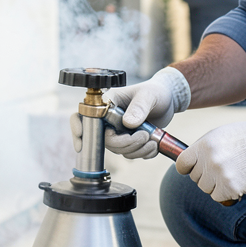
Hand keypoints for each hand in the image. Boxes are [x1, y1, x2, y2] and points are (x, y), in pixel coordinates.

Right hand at [70, 67, 190, 159]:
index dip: (78, 129)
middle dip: (124, 143)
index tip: (81, 143)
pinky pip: (130, 154)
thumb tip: (128, 123)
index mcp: (107, 104)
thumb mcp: (148, 96)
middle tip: (143, 135)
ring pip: (119, 150)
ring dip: (136, 150)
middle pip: (105, 140)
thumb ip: (139, 107)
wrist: (168, 100)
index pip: (83, 116)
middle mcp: (109, 120)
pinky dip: (143, 154)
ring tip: (151, 140)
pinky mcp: (129, 141)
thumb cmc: (155, 92)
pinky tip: (153, 145)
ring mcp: (119, 132)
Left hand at [175, 115, 245, 201]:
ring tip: (233, 172)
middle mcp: (209, 160)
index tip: (193, 169)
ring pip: (207, 189)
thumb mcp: (220, 134)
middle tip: (224, 167)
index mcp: (204, 145)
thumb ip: (203, 149)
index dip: (187, 168)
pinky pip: (219, 197)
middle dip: (207, 175)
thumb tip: (189, 164)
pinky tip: (239, 180)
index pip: (182, 164)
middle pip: (195, 178)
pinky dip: (227, 193)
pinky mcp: (231, 187)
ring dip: (217, 185)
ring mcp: (220, 174)